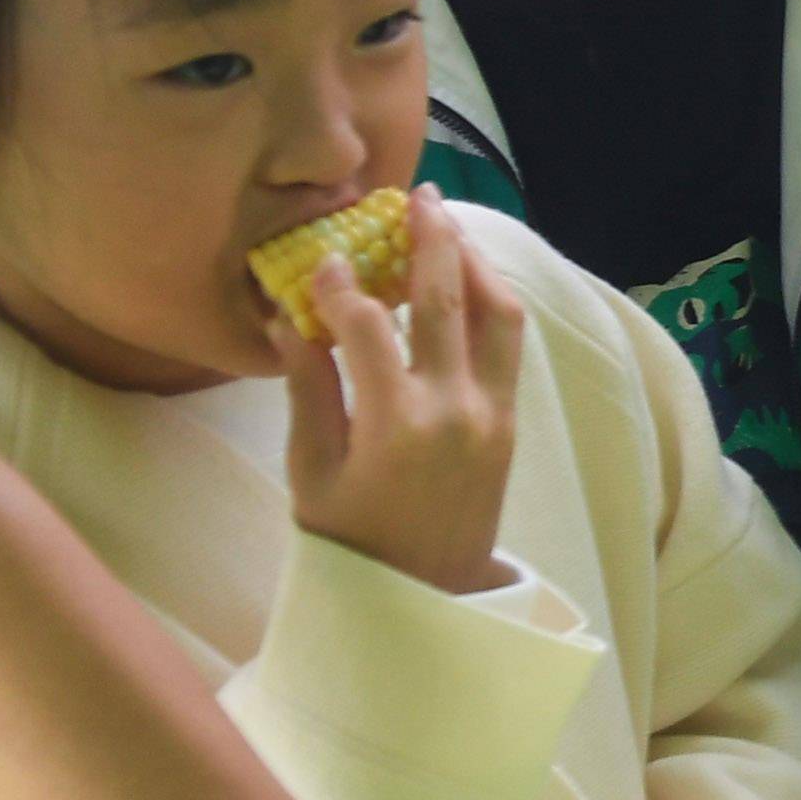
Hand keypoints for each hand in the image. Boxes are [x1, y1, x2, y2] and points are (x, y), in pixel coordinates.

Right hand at [276, 192, 523, 595]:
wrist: (424, 601)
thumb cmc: (352, 544)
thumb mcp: (312, 472)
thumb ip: (308, 390)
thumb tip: (291, 318)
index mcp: (396, 424)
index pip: (369, 326)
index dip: (343, 285)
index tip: (325, 260)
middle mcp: (455, 410)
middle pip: (448, 299)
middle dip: (431, 240)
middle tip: (415, 198)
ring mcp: (491, 415)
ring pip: (498, 314)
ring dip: (474, 264)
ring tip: (447, 229)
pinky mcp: (509, 424)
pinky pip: (507, 346)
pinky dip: (490, 304)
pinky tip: (466, 283)